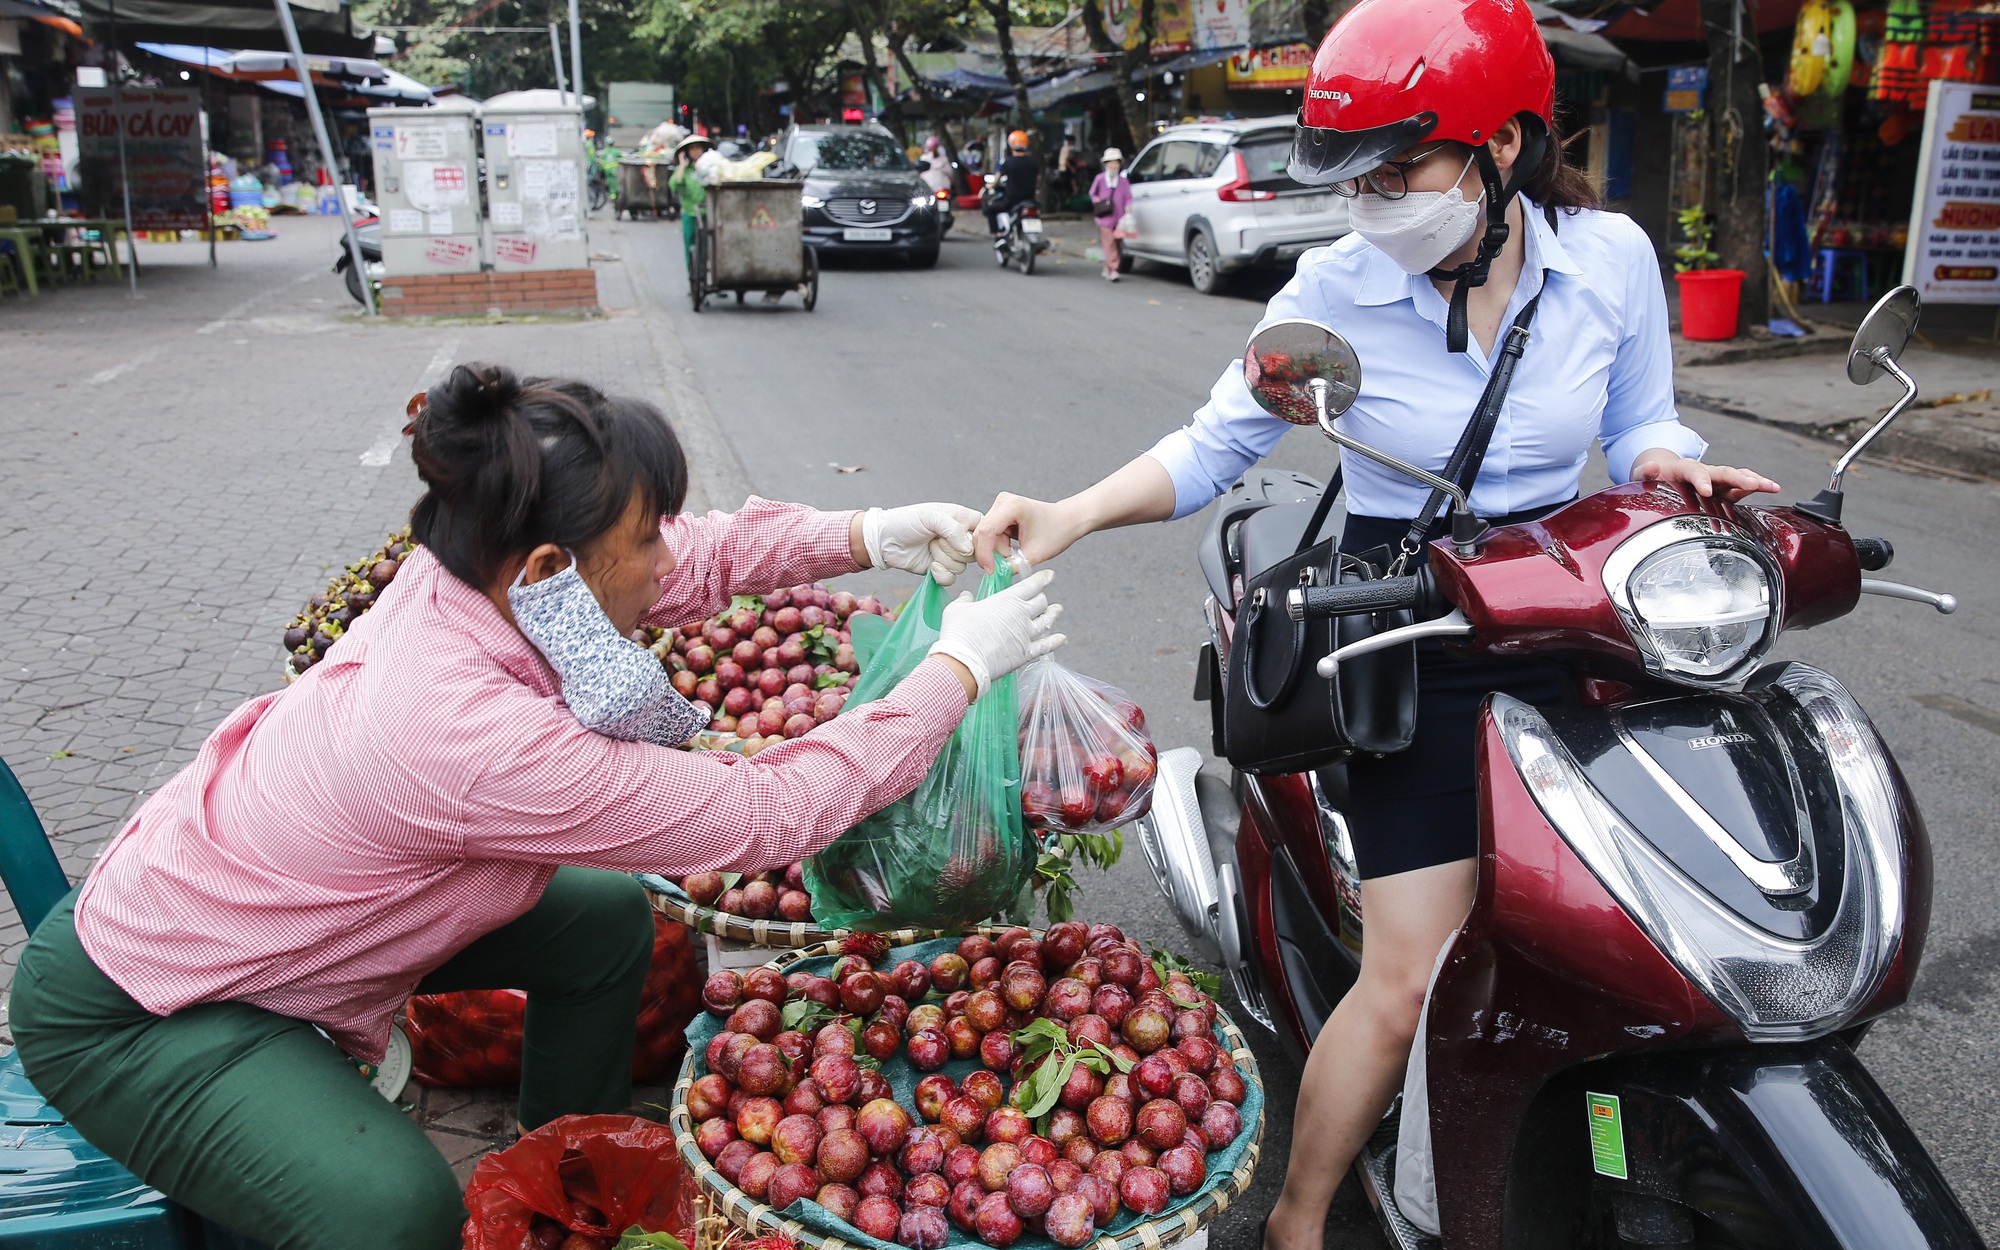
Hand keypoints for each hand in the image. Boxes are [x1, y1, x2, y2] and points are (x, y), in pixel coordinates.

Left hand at [861, 503, 981, 583]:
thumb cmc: (905, 521)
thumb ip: (953, 530)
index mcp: (961, 519)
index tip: (968, 542)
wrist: (884, 540)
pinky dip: (941, 574)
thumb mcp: (930, 517)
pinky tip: (930, 566)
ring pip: (962, 566)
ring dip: (943, 559)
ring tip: (929, 547)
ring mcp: (950, 554)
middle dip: (953, 549)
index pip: (984, 531)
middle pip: (974, 552)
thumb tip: (969, 550)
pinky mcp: (941, 569)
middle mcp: (959, 537)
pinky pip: (951, 578)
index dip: (981, 540)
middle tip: (936, 539)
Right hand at [927, 568, 1065, 697]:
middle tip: (1042, 597)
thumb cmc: (958, 632)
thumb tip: (967, 596)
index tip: (1049, 575)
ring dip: (1053, 615)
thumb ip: (965, 600)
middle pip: (1041, 602)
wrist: (963, 661)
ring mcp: (1026, 634)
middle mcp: (1021, 614)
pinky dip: (1055, 641)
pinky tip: (1062, 639)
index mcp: (1007, 599)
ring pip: (1046, 621)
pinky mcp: (1026, 653)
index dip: (1043, 578)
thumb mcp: (957, 609)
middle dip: (1042, 598)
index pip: (1031, 584)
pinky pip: (1046, 646)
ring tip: (1057, 610)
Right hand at [972, 493, 1085, 572]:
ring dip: (999, 550)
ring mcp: (1001, 505)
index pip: (987, 531)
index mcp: (1012, 506)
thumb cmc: (1057, 531)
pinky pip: (991, 534)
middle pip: (984, 533)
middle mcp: (1003, 501)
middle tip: (1009, 563)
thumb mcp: (1035, 554)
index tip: (991, 571)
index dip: (985, 554)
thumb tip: (995, 574)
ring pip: (987, 536)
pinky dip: (1000, 546)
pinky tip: (1014, 547)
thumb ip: (1012, 566)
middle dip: (994, 553)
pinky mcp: (1000, 512)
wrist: (1068, 520)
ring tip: (1018, 552)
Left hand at [1634, 453, 1780, 502]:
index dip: (1702, 480)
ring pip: (1738, 479)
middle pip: (1725, 472)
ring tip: (1774, 487)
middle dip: (1741, 478)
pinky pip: (1738, 491)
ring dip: (1756, 482)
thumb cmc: (1652, 477)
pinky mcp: (1721, 491)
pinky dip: (1752, 493)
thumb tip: (1652, 467)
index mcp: (1685, 468)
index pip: (1695, 472)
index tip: (1707, 491)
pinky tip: (1769, 495)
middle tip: (1756, 485)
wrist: (1662, 474)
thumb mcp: (1643, 474)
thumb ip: (1646, 472)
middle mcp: (1705, 472)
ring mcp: (1715, 481)